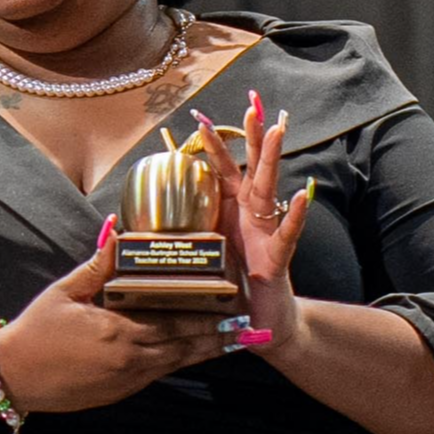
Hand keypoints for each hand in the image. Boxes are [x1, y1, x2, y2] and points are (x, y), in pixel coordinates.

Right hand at [0, 225, 254, 411]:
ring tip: (236, 340)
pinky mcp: (122, 391)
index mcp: (119, 330)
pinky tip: (197, 353)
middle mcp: (131, 357)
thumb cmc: (36, 331)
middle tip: (248, 322)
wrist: (15, 378)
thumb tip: (117, 229)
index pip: (175, 319)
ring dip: (207, 351)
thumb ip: (97, 264)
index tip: (232, 300)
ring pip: (179, 362)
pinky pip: (161, 373)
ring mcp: (129, 378)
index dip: (208, 312)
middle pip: (186, 344)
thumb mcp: (65, 291)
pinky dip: (183, 361)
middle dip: (219, 333)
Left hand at [191, 95, 312, 344]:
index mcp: (229, 215)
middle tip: (253, 107)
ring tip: (277, 131)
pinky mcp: (277, 259)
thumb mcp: (199, 260)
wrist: (260, 326)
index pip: (221, 173)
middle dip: (251, 139)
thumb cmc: (230, 291)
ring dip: (272, 161)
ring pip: (269, 190)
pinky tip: (302, 196)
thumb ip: (179, 241)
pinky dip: (295, 215)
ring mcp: (266, 235)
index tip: (201, 119)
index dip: (213, 148)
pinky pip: (287, 234)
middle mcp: (250, 218)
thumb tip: (131, 232)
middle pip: (250, 171)